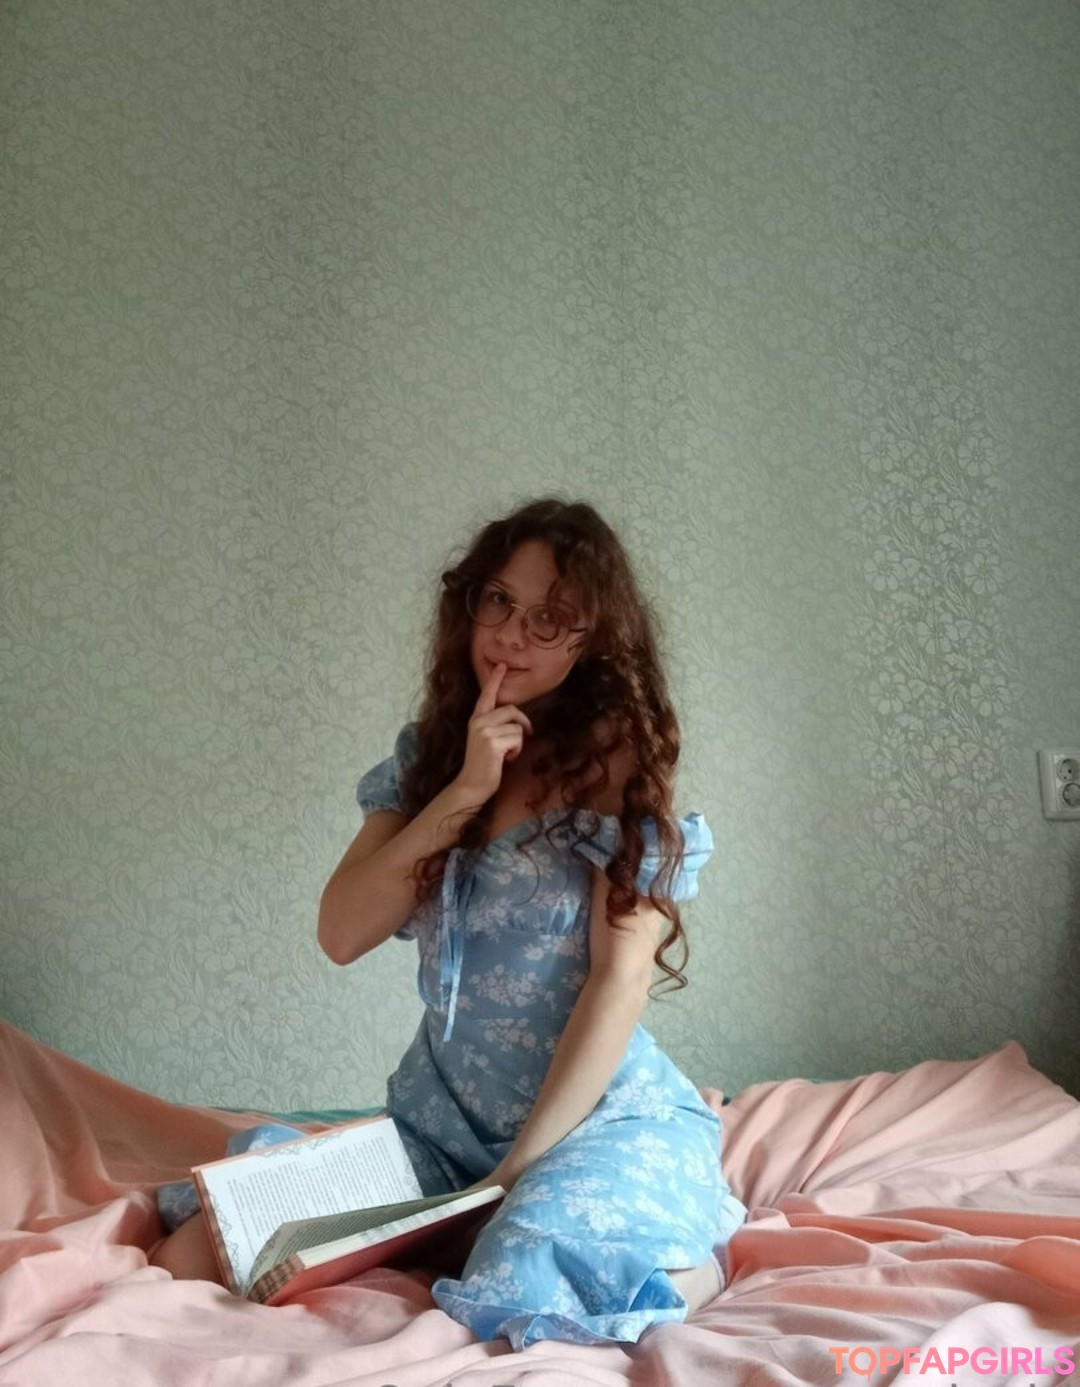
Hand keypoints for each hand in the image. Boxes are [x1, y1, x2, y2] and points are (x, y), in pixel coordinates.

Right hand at [454, 662, 532, 804]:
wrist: (471, 785)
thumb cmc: (483, 765)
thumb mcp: (486, 740)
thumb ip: (495, 725)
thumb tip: (516, 720)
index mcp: (476, 719)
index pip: (487, 695)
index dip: (495, 679)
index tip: (502, 665)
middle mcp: (478, 722)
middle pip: (512, 709)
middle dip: (523, 723)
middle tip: (522, 738)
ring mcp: (484, 731)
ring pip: (518, 727)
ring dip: (518, 743)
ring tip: (506, 754)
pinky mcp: (492, 743)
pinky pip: (518, 739)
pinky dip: (517, 751)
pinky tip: (506, 759)